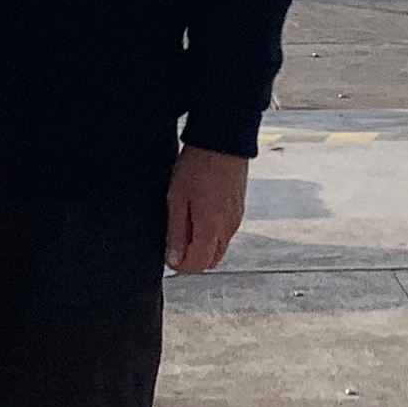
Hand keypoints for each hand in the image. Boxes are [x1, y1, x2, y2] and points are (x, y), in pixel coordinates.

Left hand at [165, 146, 248, 274]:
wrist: (224, 140)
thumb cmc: (198, 165)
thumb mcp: (177, 198)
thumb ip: (176, 232)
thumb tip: (173, 260)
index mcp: (212, 228)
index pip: (197, 265)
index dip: (180, 266)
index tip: (168, 256)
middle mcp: (229, 228)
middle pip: (211, 261)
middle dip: (192, 259)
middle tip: (174, 243)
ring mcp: (236, 218)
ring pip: (220, 248)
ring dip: (203, 246)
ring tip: (185, 225)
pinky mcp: (239, 209)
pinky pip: (226, 232)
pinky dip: (212, 234)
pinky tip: (199, 215)